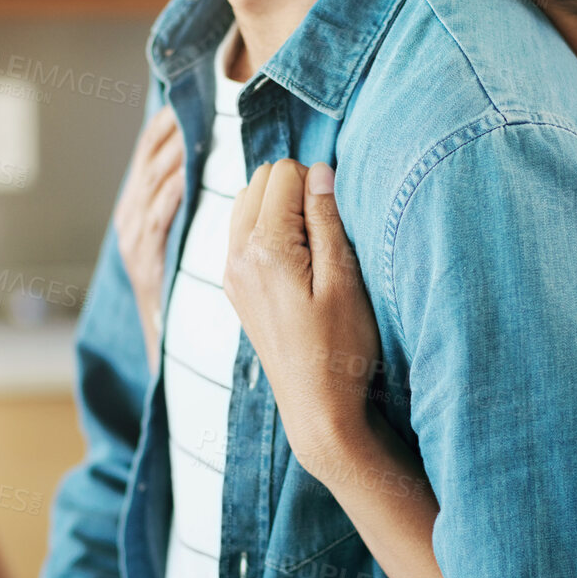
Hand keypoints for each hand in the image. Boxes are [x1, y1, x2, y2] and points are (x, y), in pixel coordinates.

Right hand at [112, 104, 184, 373]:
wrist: (164, 338)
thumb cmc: (178, 282)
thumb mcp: (172, 235)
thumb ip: (182, 200)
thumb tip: (205, 161)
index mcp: (135, 205)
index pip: (147, 151)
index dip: (165, 124)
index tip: (185, 98)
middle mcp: (129, 216)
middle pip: (147, 159)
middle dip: (170, 129)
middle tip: (194, 101)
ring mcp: (133, 238)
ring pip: (151, 182)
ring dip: (173, 153)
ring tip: (194, 127)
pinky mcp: (144, 258)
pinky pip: (157, 215)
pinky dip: (171, 190)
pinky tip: (189, 172)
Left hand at [223, 159, 382, 473]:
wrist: (317, 408)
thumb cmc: (341, 346)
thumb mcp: (345, 279)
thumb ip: (327, 219)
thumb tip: (319, 169)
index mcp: (266, 248)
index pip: (284, 173)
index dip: (316, 182)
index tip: (336, 217)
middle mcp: (238, 255)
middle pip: (260, 179)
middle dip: (294, 188)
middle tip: (326, 230)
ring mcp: (231, 272)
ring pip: (247, 201)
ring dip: (278, 206)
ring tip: (311, 245)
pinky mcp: (234, 286)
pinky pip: (242, 230)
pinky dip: (266, 228)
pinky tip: (294, 260)